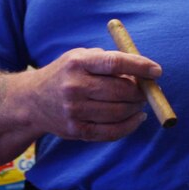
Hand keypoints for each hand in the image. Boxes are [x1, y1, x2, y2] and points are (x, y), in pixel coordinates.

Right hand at [24, 47, 161, 141]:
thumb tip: (144, 73)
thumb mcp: (80, 58)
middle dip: (141, 92)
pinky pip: (112, 132)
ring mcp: (74, 110)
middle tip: (147, 90)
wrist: (32, 101)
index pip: (114, 63)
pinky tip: (135, 118)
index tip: (157, 71)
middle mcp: (74, 86)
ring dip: (136, 108)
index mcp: (77, 62)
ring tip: (139, 103)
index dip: (139, 67)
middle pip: (121, 91)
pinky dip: (130, 126)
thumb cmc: (65, 74)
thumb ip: (109, 62)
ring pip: (120, 112)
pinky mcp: (76, 130)